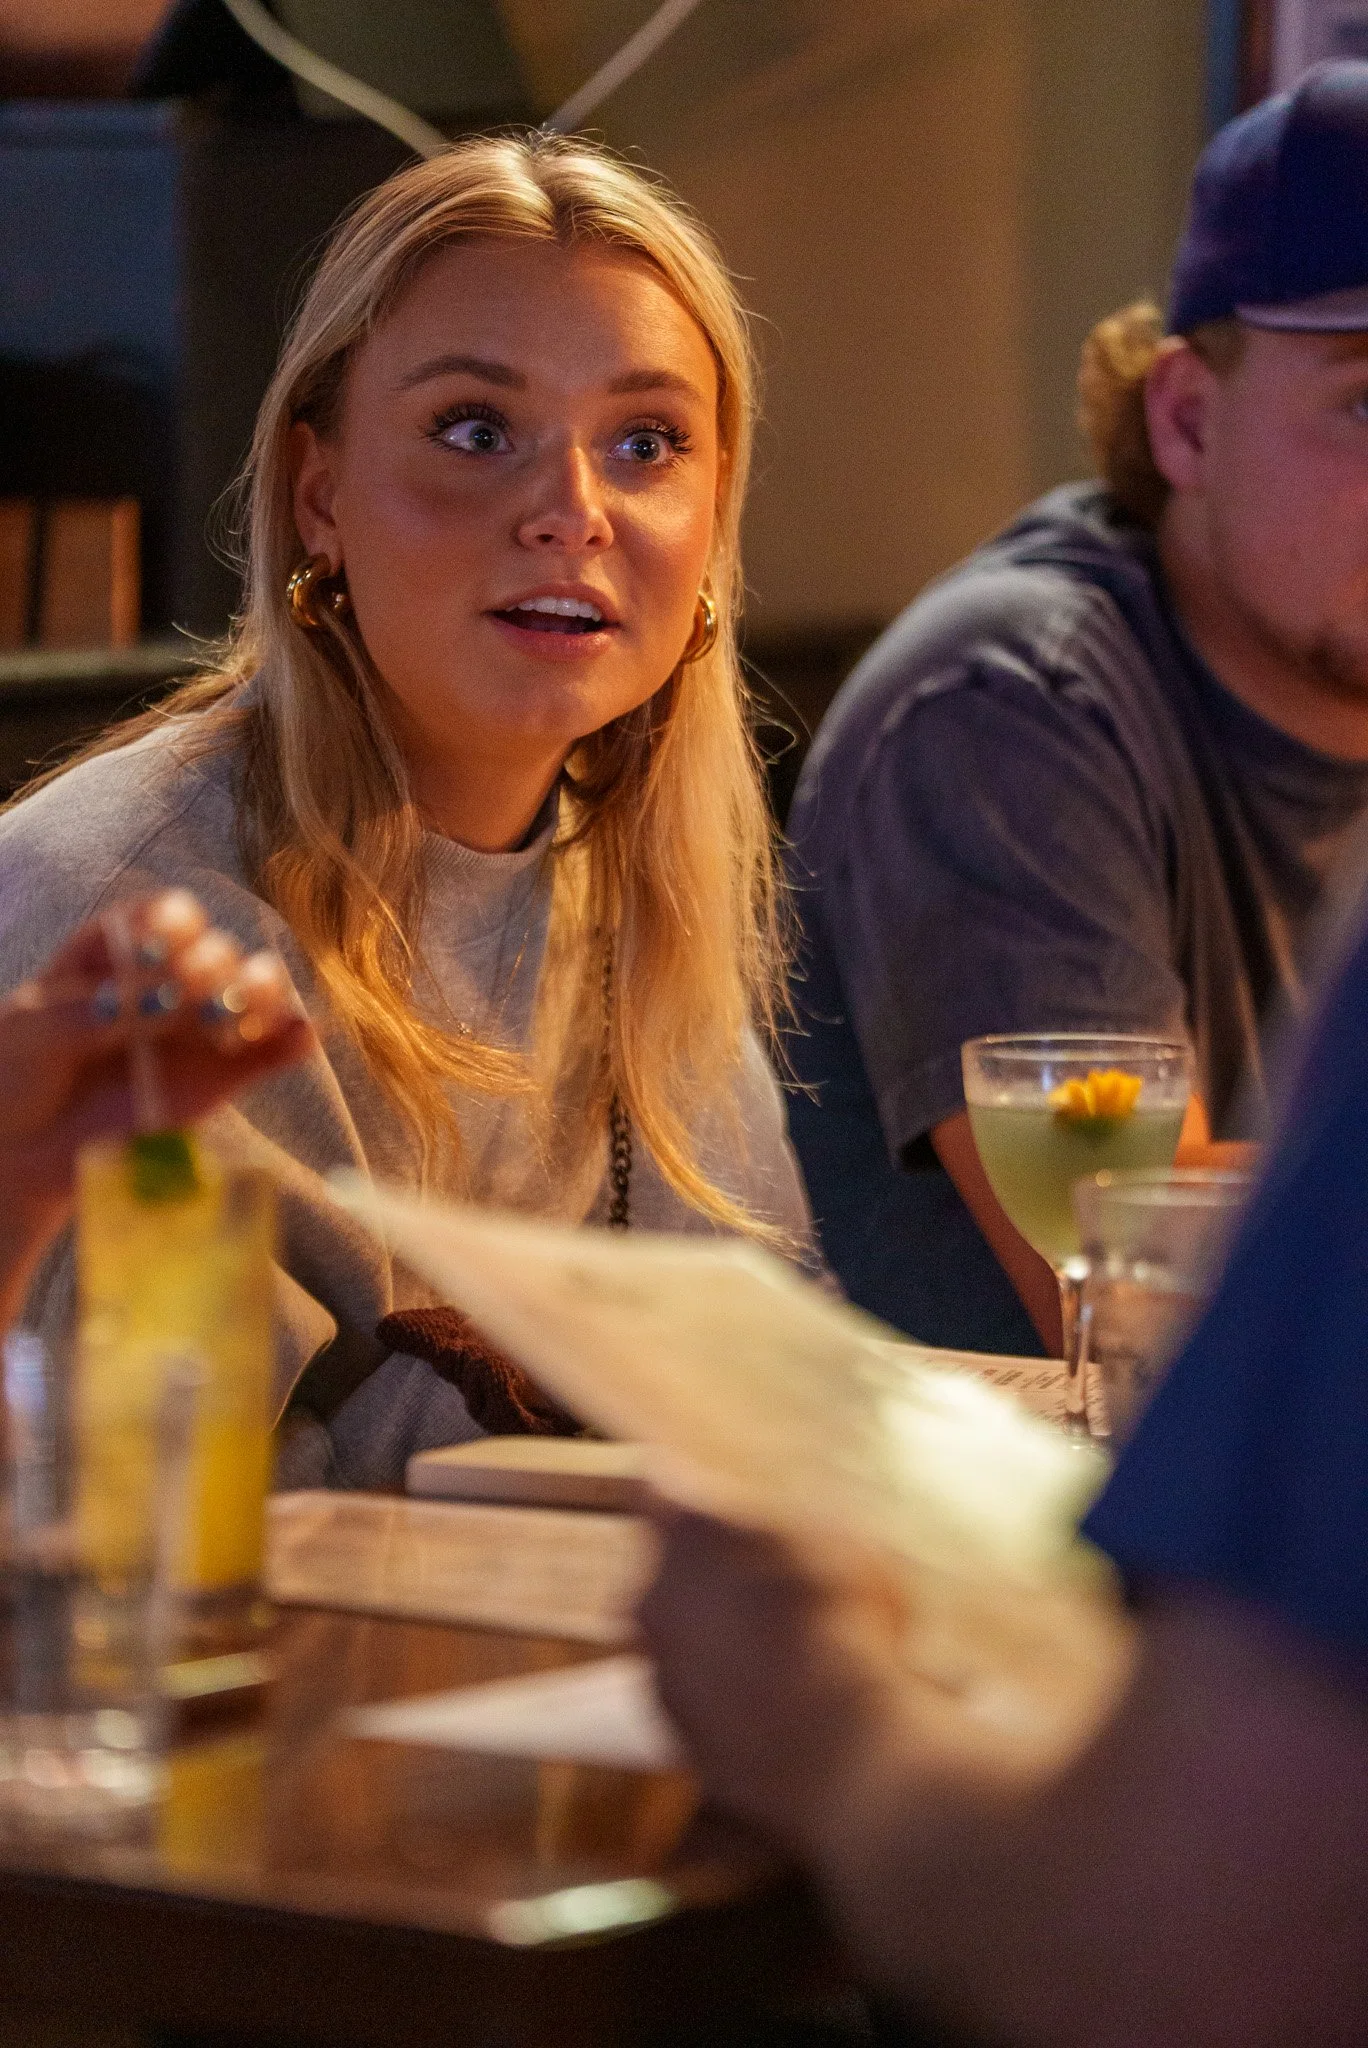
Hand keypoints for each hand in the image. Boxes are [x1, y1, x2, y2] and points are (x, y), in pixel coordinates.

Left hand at [0, 890, 312, 1319]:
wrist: (26, 1145)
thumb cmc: (19, 1070)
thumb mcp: (32, 1030)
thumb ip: (88, 1013)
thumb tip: (160, 1005)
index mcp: (124, 947)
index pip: (170, 915)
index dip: (170, 929)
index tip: (146, 960)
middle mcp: (173, 977)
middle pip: (220, 951)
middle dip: (208, 970)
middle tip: (176, 1008)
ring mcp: (203, 1026)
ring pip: (259, 990)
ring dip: (259, 996)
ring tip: (230, 1024)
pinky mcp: (227, 1074)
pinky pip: (274, 1050)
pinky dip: (294, 1040)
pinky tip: (299, 1039)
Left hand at [637, 1505, 909, 1859]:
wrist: (843, 1751)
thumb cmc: (847, 1629)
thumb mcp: (845, 1543)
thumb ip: (800, 1525)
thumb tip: (799, 1527)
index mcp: (689, 1533)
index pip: (658, 1483)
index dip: (679, 1479)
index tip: (698, 1482)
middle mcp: (652, 1596)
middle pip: (664, 1566)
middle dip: (704, 1569)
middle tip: (764, 1577)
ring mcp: (656, 1670)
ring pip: (677, 1636)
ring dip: (714, 1636)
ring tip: (782, 1650)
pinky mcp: (674, 1732)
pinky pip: (695, 1696)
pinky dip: (724, 1695)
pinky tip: (778, 1703)